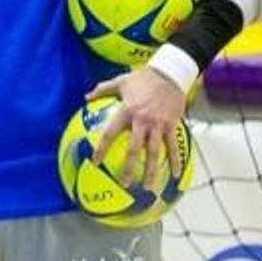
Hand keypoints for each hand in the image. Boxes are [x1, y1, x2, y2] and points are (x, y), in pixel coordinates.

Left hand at [86, 66, 188, 189]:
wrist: (170, 73)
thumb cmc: (144, 77)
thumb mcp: (121, 81)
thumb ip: (103, 89)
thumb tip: (86, 96)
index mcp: (127, 111)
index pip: (110, 133)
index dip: (102, 149)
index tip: (96, 162)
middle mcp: (142, 121)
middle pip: (134, 149)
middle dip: (128, 168)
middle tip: (124, 183)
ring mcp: (158, 124)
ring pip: (154, 152)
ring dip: (151, 171)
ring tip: (148, 187)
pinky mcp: (172, 125)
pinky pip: (173, 146)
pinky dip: (175, 161)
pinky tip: (175, 175)